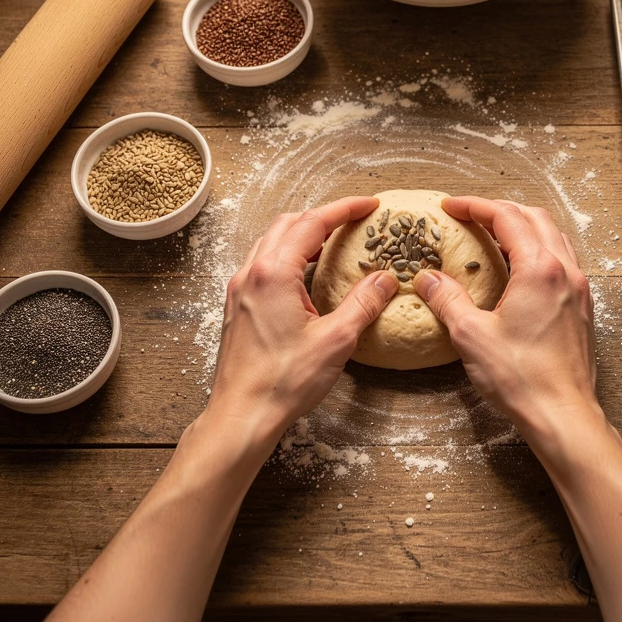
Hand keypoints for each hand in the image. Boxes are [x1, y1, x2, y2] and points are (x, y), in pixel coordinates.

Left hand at [201, 196, 398, 453]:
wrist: (241, 415)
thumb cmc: (282, 382)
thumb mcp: (336, 340)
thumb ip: (363, 303)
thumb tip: (385, 279)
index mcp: (274, 273)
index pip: (313, 222)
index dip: (344, 209)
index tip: (368, 205)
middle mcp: (252, 273)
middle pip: (289, 223)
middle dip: (323, 215)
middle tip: (353, 220)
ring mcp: (240, 289)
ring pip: (272, 241)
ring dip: (303, 233)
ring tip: (332, 241)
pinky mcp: (237, 305)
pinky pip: (263, 262)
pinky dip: (287, 254)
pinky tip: (305, 273)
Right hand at [412, 197, 597, 443]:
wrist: (563, 415)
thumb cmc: (522, 379)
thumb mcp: (472, 336)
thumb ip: (448, 300)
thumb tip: (428, 279)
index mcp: (538, 269)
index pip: (506, 217)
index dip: (475, 206)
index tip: (451, 206)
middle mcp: (564, 271)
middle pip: (534, 217)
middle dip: (500, 209)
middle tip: (470, 215)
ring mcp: (578, 288)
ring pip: (553, 236)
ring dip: (523, 227)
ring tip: (494, 235)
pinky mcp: (582, 307)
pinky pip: (562, 260)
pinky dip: (539, 249)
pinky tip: (520, 268)